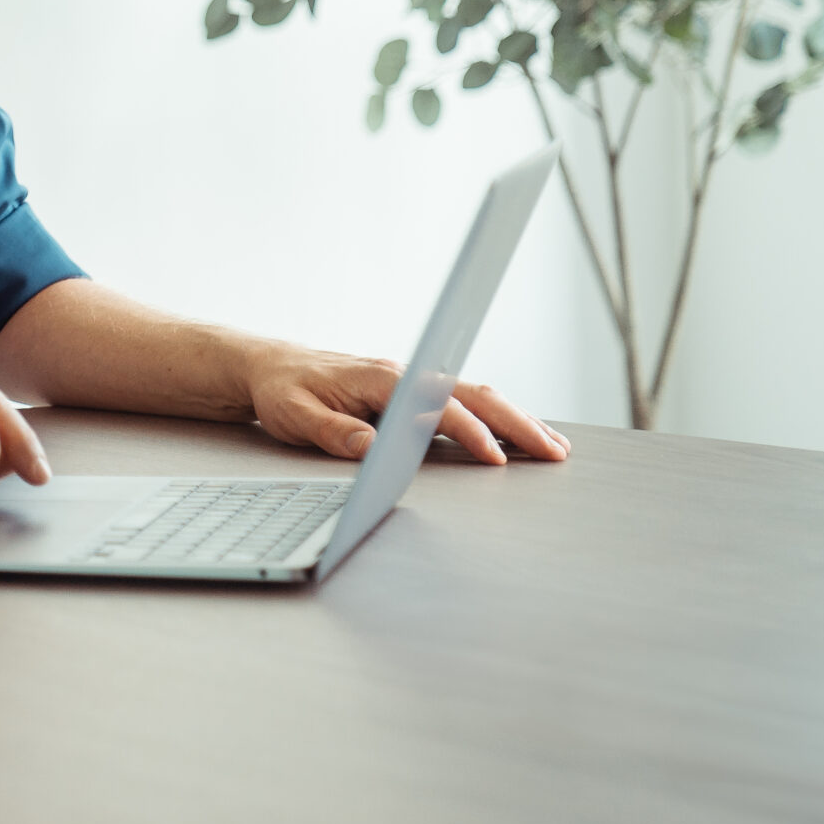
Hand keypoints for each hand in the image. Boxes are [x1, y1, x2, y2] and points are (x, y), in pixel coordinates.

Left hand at [239, 340, 570, 464]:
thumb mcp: (296, 415)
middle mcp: (403, 374)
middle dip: (516, 423)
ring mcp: (410, 380)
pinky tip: (517, 430)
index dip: (468, 432)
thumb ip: (334, 432)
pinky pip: (461, 399)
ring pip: (474, 395)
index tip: (496, 456)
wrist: (269, 367)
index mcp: (380, 379)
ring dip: (515, 417)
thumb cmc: (282, 391)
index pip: (436, 407)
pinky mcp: (410, 390)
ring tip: (554, 445)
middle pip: (471, 396)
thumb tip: (373, 448)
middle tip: (554, 451)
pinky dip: (495, 413)